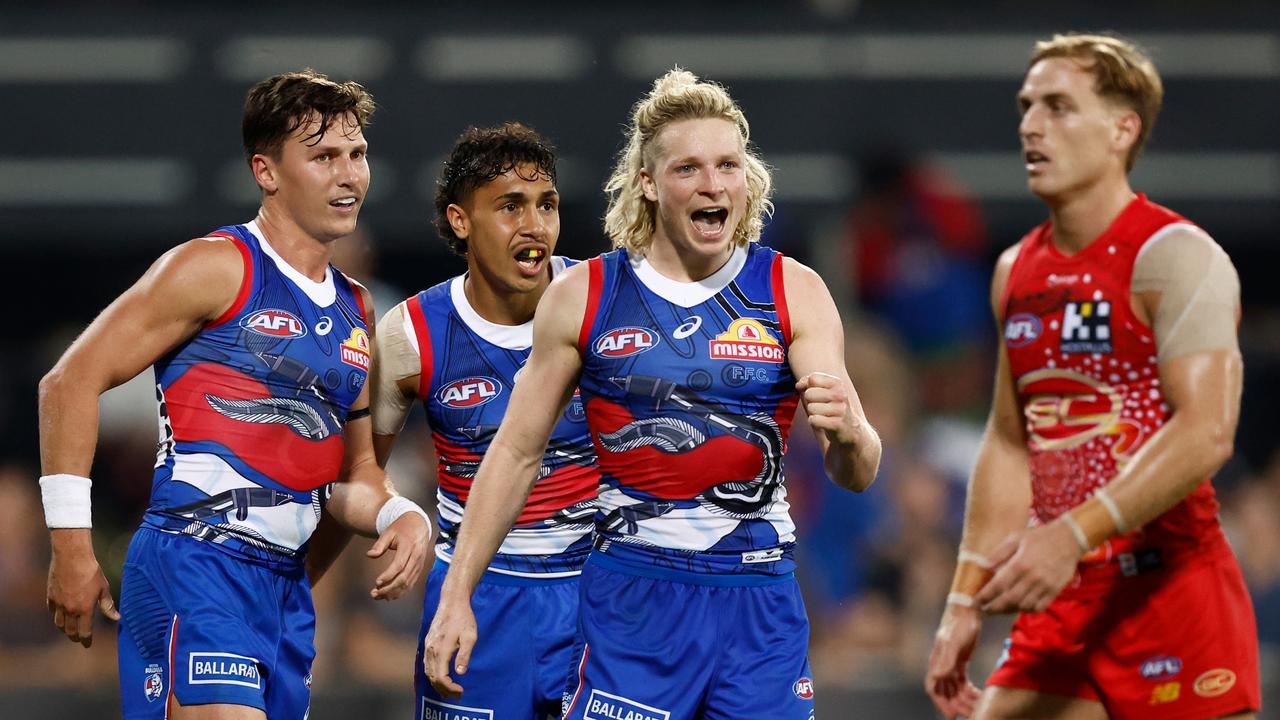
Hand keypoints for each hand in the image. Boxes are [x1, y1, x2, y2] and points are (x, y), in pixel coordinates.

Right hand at [47, 529, 119, 647]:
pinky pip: (52, 611)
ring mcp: (58, 604)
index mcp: (84, 609)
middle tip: (79, 639)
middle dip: (75, 637)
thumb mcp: (103, 589)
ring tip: (69, 630)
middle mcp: (69, 610)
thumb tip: (117, 618)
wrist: (72, 557)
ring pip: (59, 623)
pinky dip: (56, 616)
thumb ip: (108, 606)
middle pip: (70, 631)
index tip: (88, 644)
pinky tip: (60, 615)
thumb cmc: (91, 571)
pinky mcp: (50, 596)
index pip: (84, 631)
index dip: (86, 640)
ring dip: (64, 629)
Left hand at [367, 512, 429, 600]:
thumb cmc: (402, 528)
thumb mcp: (389, 532)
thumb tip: (369, 555)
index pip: (399, 565)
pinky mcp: (419, 569)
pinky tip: (390, 595)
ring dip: (394, 592)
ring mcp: (419, 564)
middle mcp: (416, 557)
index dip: (388, 575)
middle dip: (389, 588)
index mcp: (409, 546)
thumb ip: (379, 544)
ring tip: (379, 596)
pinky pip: (411, 583)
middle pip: (404, 577)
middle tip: (374, 593)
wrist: (419, 524)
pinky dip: (401, 591)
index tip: (377, 582)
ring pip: (408, 583)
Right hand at [422, 595, 477, 698]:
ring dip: (437, 684)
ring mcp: (427, 646)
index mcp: (441, 650)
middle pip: (433, 678)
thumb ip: (465, 655)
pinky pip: (427, 664)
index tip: (461, 691)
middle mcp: (431, 650)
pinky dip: (432, 675)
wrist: (452, 602)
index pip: (441, 677)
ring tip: (450, 689)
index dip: (450, 688)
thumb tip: (461, 672)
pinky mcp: (427, 643)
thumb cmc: (464, 618)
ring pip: (428, 672)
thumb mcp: (470, 636)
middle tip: (457, 695)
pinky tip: (441, 677)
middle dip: (444, 690)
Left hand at [796, 371, 859, 445]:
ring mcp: (840, 409)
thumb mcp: (821, 392)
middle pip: (809, 393)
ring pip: (810, 408)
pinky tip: (823, 423)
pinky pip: (813, 420)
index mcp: (837, 383)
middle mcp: (841, 394)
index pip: (813, 378)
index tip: (816, 394)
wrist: (849, 430)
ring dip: (813, 414)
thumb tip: (799, 384)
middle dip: (810, 402)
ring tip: (824, 416)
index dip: (807, 387)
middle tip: (821, 407)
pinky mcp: (837, 424)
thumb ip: (807, 383)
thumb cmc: (831, 408)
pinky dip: (814, 422)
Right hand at [925, 604, 983, 719]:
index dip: (940, 703)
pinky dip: (970, 692)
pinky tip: (980, 696)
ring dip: (964, 700)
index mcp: (936, 662)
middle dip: (956, 705)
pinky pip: (963, 683)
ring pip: (955, 689)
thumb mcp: (953, 642)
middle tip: (971, 714)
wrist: (967, 610)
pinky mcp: (960, 662)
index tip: (951, 715)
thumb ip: (946, 660)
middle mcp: (941, 666)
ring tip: (978, 707)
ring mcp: (950, 664)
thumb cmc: (959, 625)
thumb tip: (938, 676)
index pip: (933, 688)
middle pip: (946, 692)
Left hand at [976, 520, 1081, 613]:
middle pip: (1010, 599)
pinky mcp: (1055, 591)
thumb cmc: (1039, 537)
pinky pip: (1039, 606)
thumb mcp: (1015, 538)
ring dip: (1009, 610)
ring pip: (1024, 606)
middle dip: (994, 607)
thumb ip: (999, 553)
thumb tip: (983, 566)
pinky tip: (1019, 607)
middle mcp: (1032, 578)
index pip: (999, 585)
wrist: (1069, 539)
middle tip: (984, 610)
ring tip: (998, 609)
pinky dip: (1027, 610)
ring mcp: (1045, 586)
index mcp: (1020, 564)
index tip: (975, 601)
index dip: (986, 596)